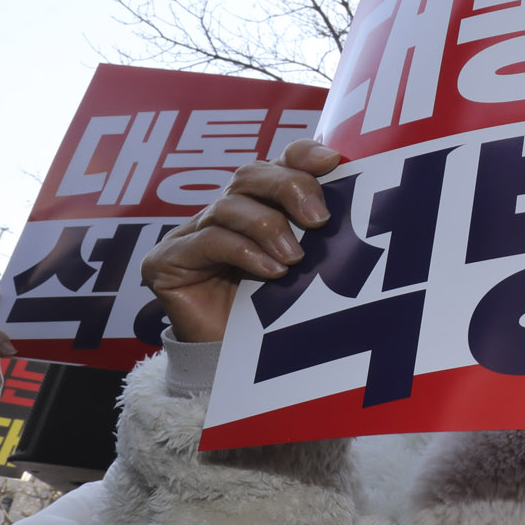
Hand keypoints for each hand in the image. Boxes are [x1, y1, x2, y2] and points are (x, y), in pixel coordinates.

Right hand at [139, 139, 344, 343]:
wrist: (245, 369)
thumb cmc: (282, 315)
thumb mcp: (310, 267)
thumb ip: (320, 233)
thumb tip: (360, 196)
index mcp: (259, 206)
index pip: (277, 162)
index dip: (302, 155)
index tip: (333, 162)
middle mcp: (223, 213)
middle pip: (251, 175)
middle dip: (289, 188)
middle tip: (318, 219)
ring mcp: (190, 234)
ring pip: (229, 206)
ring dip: (267, 227)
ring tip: (293, 259)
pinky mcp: (165, 261)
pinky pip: (207, 241)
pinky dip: (243, 251)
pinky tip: (270, 271)